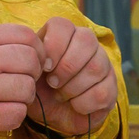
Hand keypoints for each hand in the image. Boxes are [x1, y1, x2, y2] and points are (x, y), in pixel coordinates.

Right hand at [0, 24, 43, 138]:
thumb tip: (20, 45)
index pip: (25, 36)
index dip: (36, 48)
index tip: (31, 58)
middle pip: (31, 61)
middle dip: (33, 72)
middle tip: (21, 80)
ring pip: (27, 88)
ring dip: (24, 95)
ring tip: (9, 98)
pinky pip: (17, 114)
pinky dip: (15, 114)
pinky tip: (2, 112)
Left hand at [31, 16, 118, 136]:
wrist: (50, 113)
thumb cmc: (37, 88)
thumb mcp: (27, 73)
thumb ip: (30, 61)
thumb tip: (42, 62)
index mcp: (62, 35)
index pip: (63, 25)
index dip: (54, 46)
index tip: (44, 68)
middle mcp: (86, 43)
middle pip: (86, 40)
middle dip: (66, 67)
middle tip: (52, 83)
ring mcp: (103, 63)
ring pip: (96, 67)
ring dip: (73, 87)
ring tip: (61, 95)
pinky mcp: (111, 86)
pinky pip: (102, 92)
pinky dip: (83, 103)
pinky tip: (75, 105)